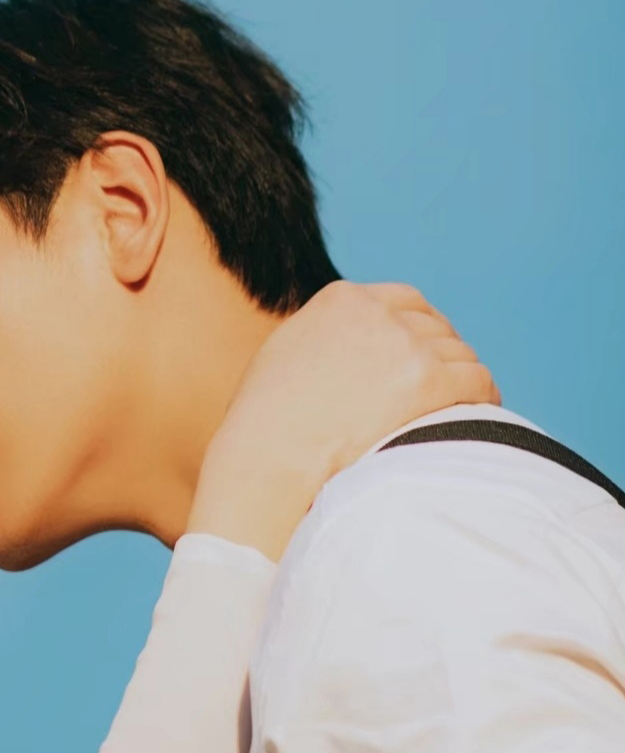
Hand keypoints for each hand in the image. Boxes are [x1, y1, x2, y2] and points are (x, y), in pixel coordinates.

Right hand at [188, 282, 498, 561]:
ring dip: (463, 378)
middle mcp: (378, 314)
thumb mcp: (290, 350)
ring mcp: (405, 346)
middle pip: (436, 328)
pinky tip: (478, 415)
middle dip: (444, 355)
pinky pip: (477, 380)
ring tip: (463, 406)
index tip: (427, 353)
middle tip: (447, 387)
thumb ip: (327, 335)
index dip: (423, 327)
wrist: (273, 452)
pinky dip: (483, 397)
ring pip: (460, 353)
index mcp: (343, 299)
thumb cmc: (269, 416)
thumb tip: (350, 345)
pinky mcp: (428, 381)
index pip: (405, 300)